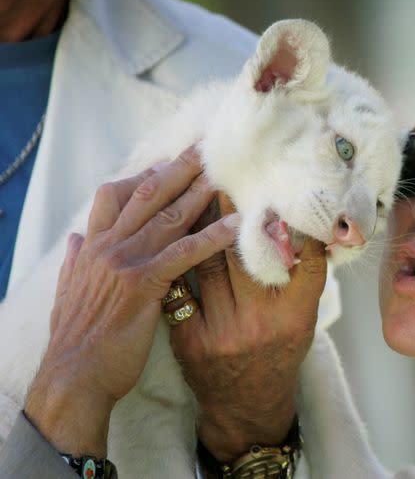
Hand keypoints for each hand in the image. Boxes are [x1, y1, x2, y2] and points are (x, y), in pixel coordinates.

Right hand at [24, 146, 239, 456]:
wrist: (74, 376)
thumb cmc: (77, 339)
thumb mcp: (69, 293)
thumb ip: (77, 262)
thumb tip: (75, 238)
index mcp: (92, 246)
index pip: (116, 196)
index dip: (145, 176)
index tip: (168, 161)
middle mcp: (107, 246)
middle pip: (147, 195)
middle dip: (178, 168)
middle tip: (206, 148)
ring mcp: (125, 262)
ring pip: (168, 217)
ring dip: (199, 192)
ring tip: (225, 174)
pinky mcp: (143, 284)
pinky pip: (184, 252)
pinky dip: (211, 236)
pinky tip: (235, 226)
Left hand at [170, 193, 326, 461]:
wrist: (246, 402)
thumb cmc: (280, 349)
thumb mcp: (303, 317)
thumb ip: (303, 275)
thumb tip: (302, 222)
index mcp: (295, 315)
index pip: (305, 262)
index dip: (295, 226)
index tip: (283, 193)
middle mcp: (260, 323)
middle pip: (246, 256)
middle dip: (233, 211)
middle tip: (224, 172)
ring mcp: (222, 332)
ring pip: (208, 264)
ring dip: (199, 225)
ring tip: (195, 190)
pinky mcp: (190, 338)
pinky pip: (181, 287)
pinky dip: (176, 257)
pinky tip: (169, 230)